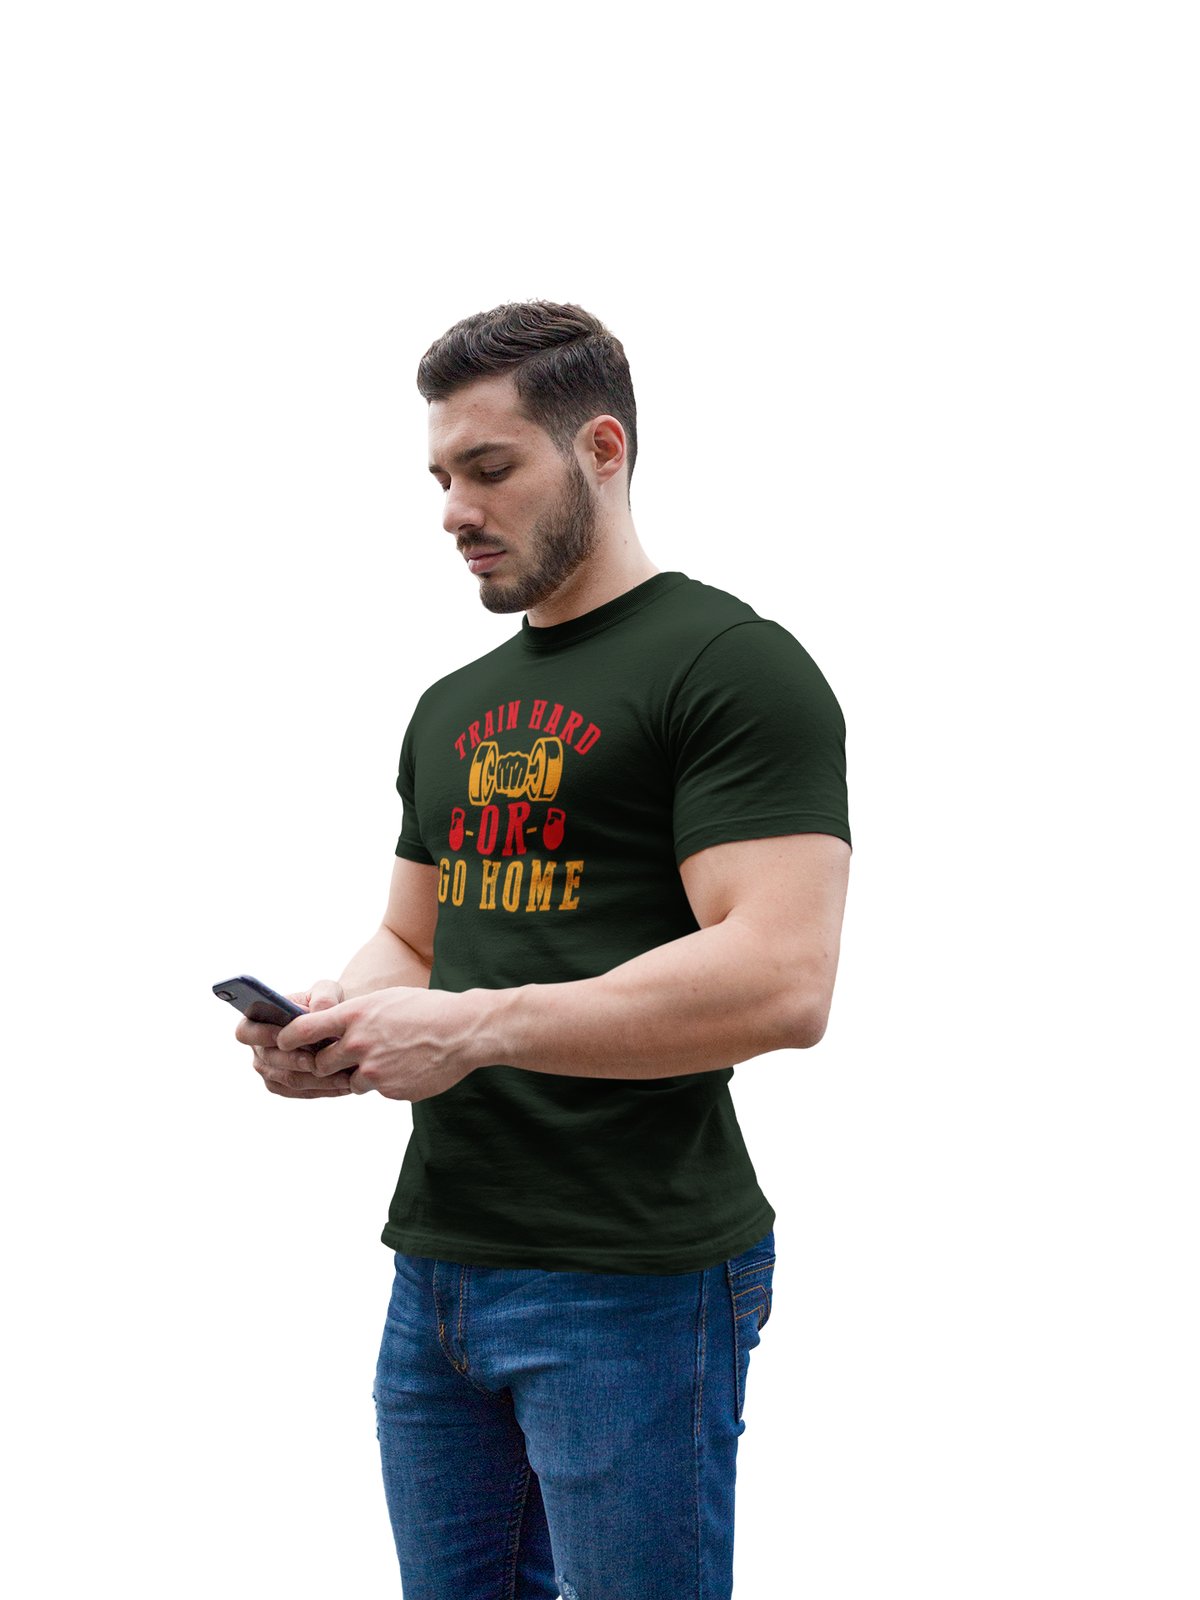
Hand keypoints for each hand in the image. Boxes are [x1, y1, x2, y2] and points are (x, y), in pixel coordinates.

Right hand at [235, 979, 354, 1098]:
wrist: (338, 1024)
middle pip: (270, 1060)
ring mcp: (269, 1070)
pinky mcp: (285, 1087)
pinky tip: (345, 1083)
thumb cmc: (325, 1003)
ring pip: (289, 1079)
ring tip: (342, 1074)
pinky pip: (301, 1092)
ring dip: (316, 1078)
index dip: (261, 1034)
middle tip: (319, 1060)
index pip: (245, 1031)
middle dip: (296, 1060)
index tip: (286, 1034)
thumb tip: (317, 1012)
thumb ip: (322, 996)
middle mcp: (258, 1048)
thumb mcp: (327, 991)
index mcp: (256, 1020)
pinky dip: (324, 1089)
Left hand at [274, 985, 483, 1101]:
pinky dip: (386, 1082)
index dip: (287, 1037)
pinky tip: (407, 1066)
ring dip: (360, 1075)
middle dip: (326, 1063)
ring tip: (388, 1058)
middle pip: (320, 1063)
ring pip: (350, 1082)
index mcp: (355, 1015)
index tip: (281, 1041)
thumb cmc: (426, 1009)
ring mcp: (374, 1070)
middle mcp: (358, 1043)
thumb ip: (355, 1018)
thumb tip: (333, 1032)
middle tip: (341, 1058)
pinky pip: (377, 1090)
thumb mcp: (385, 1001)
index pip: (304, 1029)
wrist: (464, 1031)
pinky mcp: (390, 1090)